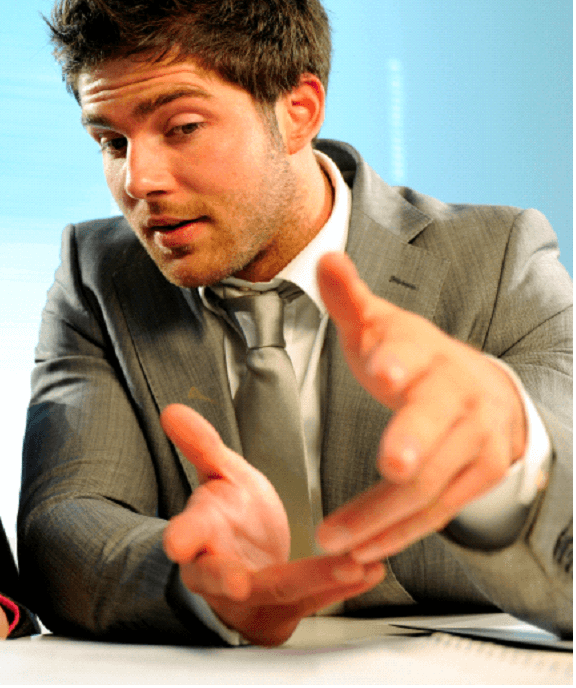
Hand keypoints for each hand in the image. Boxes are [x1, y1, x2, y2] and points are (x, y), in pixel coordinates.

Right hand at [161, 404, 383, 645]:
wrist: (247, 565)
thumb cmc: (231, 518)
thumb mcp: (221, 477)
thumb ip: (201, 446)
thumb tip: (173, 410)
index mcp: (200, 534)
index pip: (186, 536)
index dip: (183, 539)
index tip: (178, 544)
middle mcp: (218, 572)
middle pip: (218, 578)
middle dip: (226, 579)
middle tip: (237, 582)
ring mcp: (253, 597)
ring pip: (279, 590)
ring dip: (313, 579)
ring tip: (350, 565)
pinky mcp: (286, 611)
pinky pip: (315, 600)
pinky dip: (342, 586)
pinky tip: (370, 571)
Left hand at [315, 252, 527, 561]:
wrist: (482, 390)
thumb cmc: (413, 358)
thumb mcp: (380, 326)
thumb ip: (349, 300)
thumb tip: (326, 258)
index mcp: (432, 354)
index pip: (418, 352)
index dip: (401, 359)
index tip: (383, 368)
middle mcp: (462, 398)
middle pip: (439, 423)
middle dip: (415, 441)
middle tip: (393, 463)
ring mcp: (477, 443)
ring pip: (431, 482)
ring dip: (382, 514)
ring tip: (333, 538)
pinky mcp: (477, 480)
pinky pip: (435, 514)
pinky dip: (396, 534)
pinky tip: (360, 551)